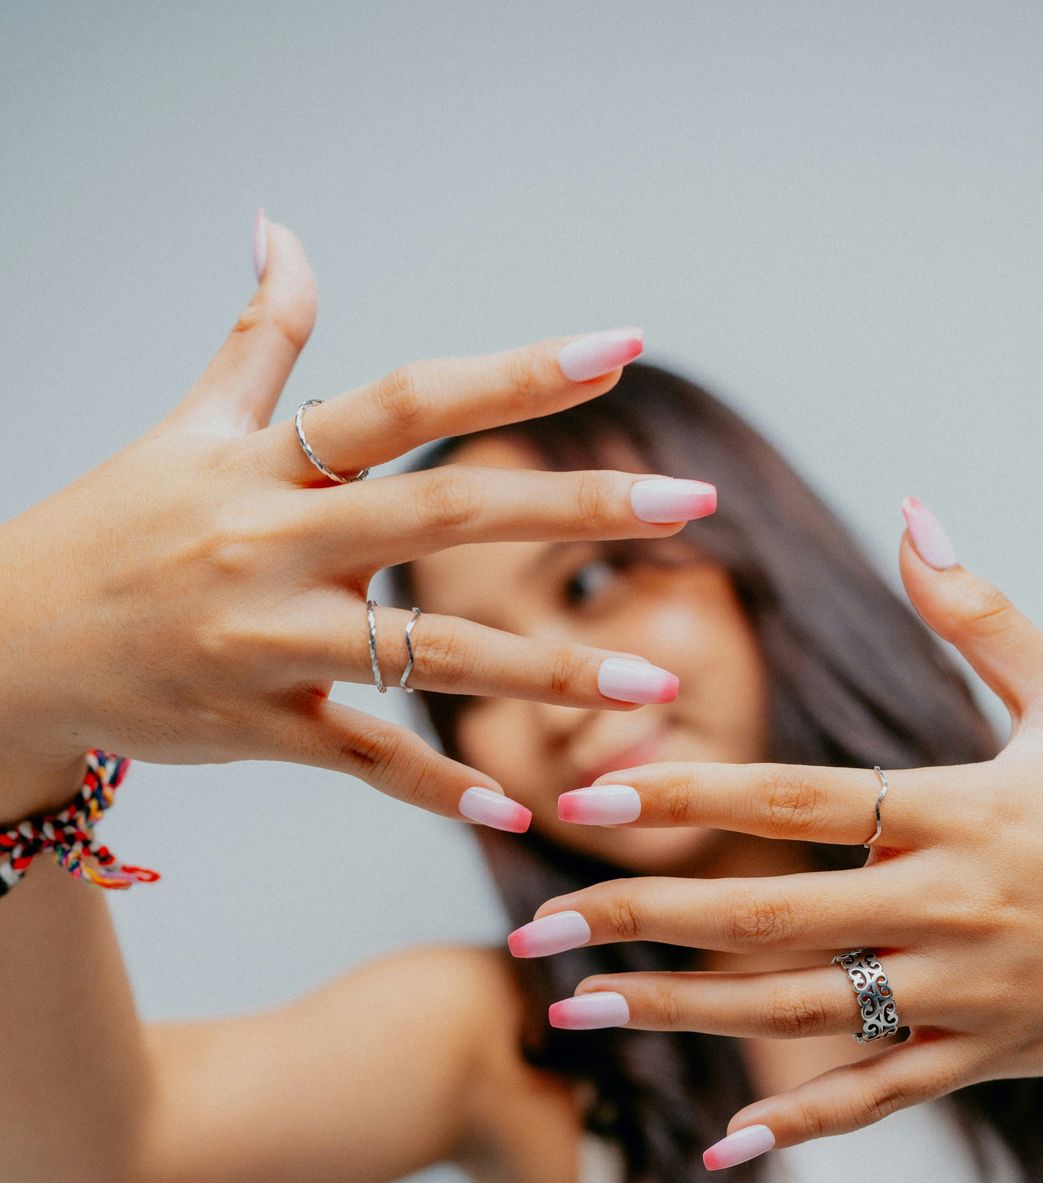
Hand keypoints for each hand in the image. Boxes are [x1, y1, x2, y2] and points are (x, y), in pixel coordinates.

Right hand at [0, 216, 714, 826]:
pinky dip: (438, 787)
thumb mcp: (183, 425)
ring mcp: (267, 642)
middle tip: (689, 503)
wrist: (6, 647)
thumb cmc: (110, 530)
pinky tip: (517, 808)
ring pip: (427, 653)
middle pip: (443, 516)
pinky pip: (364, 760)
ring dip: (549, 667)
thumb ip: (256, 339)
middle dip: (573, 508)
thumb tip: (283, 230)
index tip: (621, 346)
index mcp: (263, 462)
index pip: (406, 400)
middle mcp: (272, 545)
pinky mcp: (258, 727)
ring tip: (655, 683)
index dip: (513, 371)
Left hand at [509, 499, 1042, 1159]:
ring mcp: (964, 993)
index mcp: (957, 810)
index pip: (794, 800)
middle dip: (643, 917)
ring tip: (578, 1011)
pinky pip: (879, 1096)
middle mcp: (948, 906)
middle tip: (540, 923)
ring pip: (799, 1011)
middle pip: (767, 914)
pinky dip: (802, 1121)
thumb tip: (913, 511)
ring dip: (683, 1013)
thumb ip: (981, 614)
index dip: (686, 797)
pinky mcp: (985, 1056)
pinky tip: (722, 1141)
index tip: (588, 792)